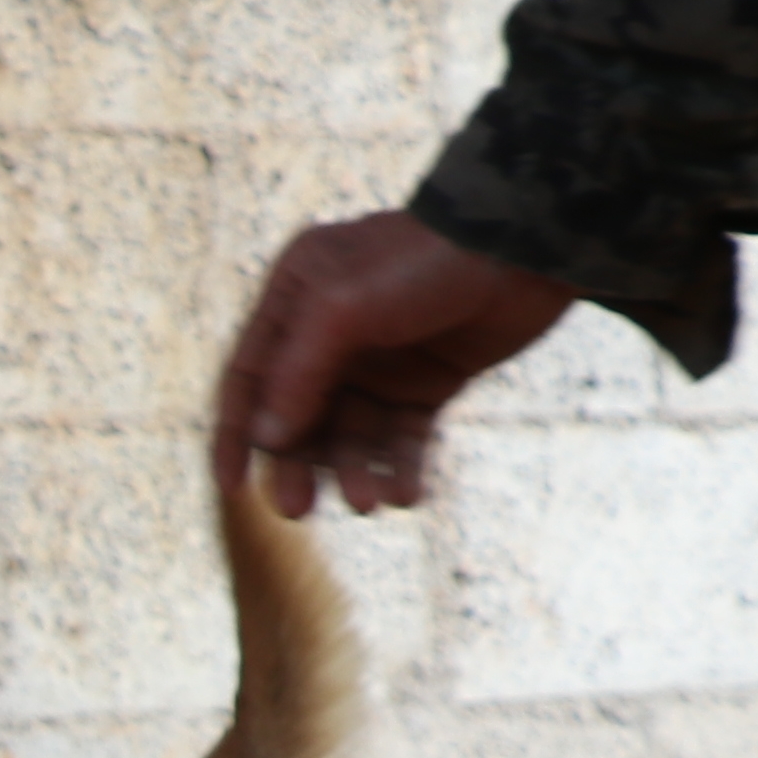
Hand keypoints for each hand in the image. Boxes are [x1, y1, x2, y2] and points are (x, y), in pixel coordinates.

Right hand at [213, 213, 574, 515]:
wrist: (524, 248)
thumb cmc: (424, 261)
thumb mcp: (343, 307)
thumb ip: (297, 372)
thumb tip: (266, 439)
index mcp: (296, 298)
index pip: (250, 376)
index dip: (236, 433)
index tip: (233, 487)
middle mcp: (330, 333)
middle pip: (298, 416)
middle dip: (298, 464)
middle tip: (297, 509)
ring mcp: (380, 361)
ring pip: (352, 434)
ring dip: (355, 471)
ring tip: (372, 502)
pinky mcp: (427, 383)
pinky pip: (402, 438)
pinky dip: (400, 468)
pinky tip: (407, 494)